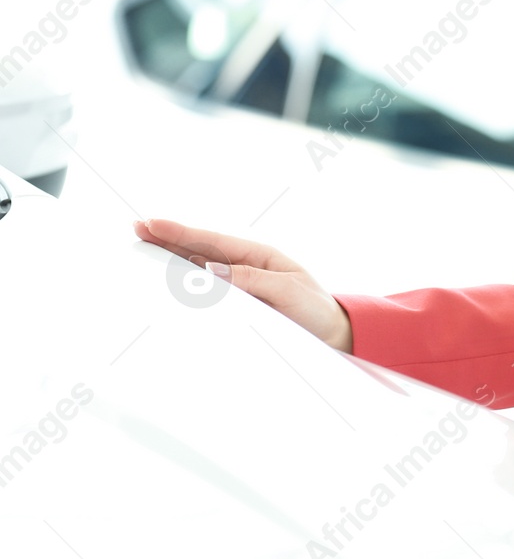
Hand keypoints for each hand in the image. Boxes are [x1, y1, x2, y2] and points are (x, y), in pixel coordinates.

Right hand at [132, 218, 353, 352]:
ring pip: (197, 270)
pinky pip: (205, 294)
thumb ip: (251, 280)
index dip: (180, 232)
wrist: (333, 334)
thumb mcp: (288, 290)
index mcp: (258, 256)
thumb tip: (209, 271)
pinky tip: (164, 284)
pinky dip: (184, 287)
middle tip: (136, 228)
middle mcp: (244, 268)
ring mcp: (239, 286)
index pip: (211, 241)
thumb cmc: (314, 309)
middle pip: (198, 250)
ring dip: (170, 260)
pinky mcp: (237, 305)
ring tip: (142, 248)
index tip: (151, 223)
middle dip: (167, 240)